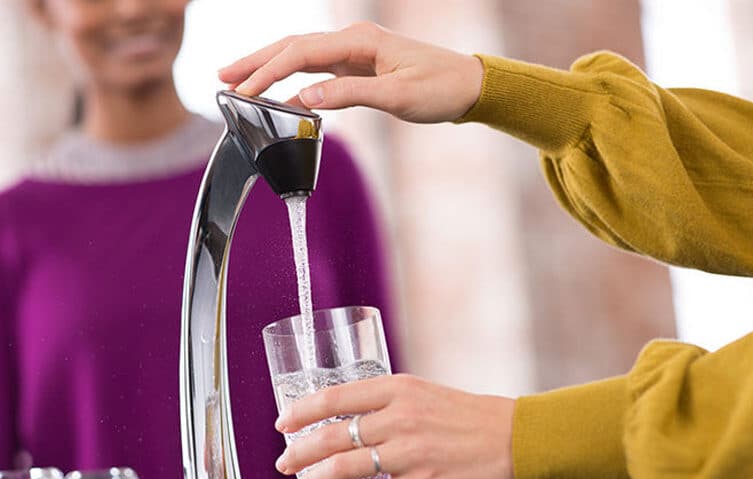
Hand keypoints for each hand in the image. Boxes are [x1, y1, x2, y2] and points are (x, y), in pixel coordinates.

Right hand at [218, 22, 483, 122]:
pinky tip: (279, 100)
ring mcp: (354, 53)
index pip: (301, 53)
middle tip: (222, 79)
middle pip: (292, 47)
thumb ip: (349, 95)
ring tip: (238, 83)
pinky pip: (317, 72)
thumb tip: (304, 100)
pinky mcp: (359, 68)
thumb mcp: (396, 96)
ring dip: (270, 69)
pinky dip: (294, 84)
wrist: (467, 87)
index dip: (268, 72)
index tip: (242, 92)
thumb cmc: (439, 88)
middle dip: (256, 62)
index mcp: (359, 41)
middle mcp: (352, 41)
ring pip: (301, 57)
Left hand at [274, 374, 518, 478]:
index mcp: (400, 387)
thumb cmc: (474, 417)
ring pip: (344, 468)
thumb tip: (355, 423)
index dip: (303, 411)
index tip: (283, 421)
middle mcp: (400, 416)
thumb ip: (392, 405)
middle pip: (333, 434)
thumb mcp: (428, 395)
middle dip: (300, 451)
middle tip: (283, 462)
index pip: (336, 396)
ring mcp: (410, 451)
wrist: (520, 438)